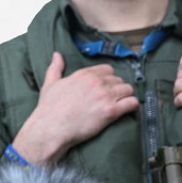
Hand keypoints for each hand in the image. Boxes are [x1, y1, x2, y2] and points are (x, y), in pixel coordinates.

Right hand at [12, 52, 138, 165]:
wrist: (51, 128)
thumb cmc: (49, 108)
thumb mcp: (50, 84)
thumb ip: (55, 68)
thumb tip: (57, 55)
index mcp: (84, 74)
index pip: (108, 69)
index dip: (109, 78)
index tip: (106, 86)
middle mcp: (97, 82)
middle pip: (119, 80)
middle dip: (118, 88)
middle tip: (113, 98)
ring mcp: (105, 96)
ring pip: (128, 90)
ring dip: (126, 96)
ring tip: (122, 104)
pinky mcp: (111, 111)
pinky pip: (132, 103)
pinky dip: (133, 106)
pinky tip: (129, 110)